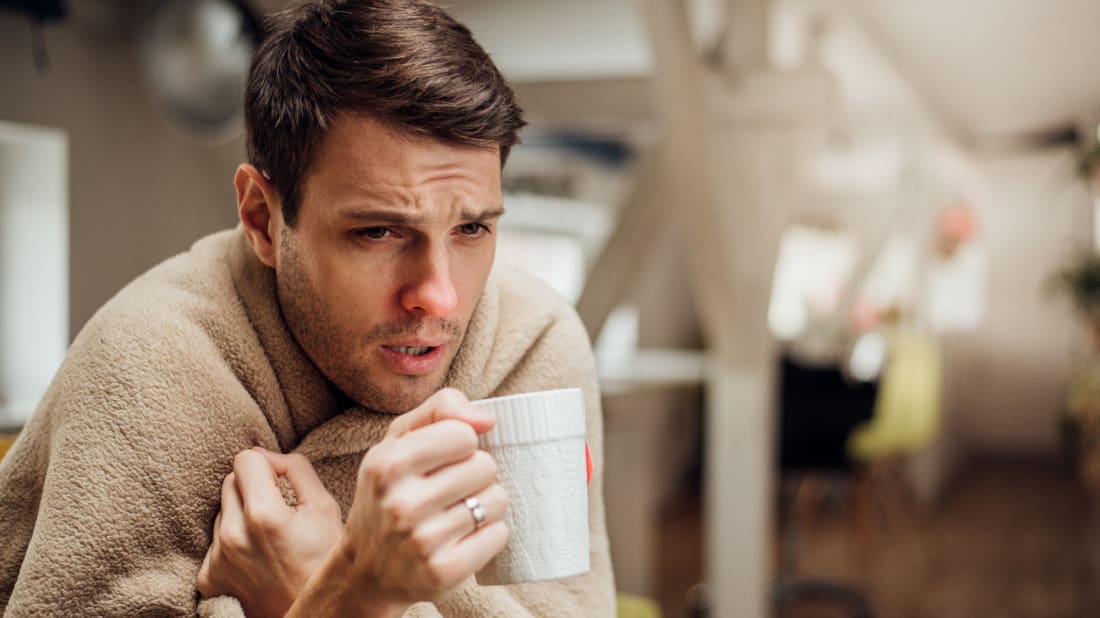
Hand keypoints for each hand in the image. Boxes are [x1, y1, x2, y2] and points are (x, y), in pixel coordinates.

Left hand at [197, 448, 342, 616]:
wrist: (313, 615)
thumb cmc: (324, 561)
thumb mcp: (325, 508)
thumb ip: (296, 469)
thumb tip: (266, 454)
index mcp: (264, 515)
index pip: (245, 459)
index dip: (267, 464)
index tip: (281, 481)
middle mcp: (233, 536)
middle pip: (230, 481)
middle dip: (253, 487)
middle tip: (279, 509)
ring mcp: (218, 560)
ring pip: (222, 511)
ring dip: (242, 514)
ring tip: (269, 537)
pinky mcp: (208, 578)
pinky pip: (214, 542)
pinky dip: (233, 542)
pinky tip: (257, 557)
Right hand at [334, 388, 509, 610]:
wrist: (366, 569)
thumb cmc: (390, 492)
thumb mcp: (398, 441)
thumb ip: (440, 409)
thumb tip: (487, 420)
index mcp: (388, 464)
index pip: (464, 435)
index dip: (461, 445)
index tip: (443, 461)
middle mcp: (401, 503)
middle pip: (485, 467)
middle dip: (475, 475)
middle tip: (450, 491)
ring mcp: (421, 541)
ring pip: (497, 500)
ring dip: (485, 505)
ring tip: (455, 514)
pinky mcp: (442, 572)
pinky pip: (498, 535)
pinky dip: (489, 535)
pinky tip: (463, 538)